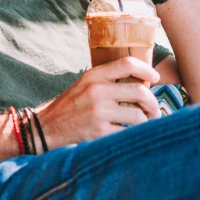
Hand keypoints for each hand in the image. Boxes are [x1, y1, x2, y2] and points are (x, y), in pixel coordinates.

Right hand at [35, 57, 160, 148]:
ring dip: (145, 122)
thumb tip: (140, 83)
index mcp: (94, 76)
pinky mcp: (99, 133)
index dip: (146, 70)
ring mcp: (99, 113)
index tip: (154, 78)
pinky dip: (132, 135)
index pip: (128, 64)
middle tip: (154, 110)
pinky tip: (129, 135)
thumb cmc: (69, 107)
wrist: (45, 128)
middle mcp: (97, 91)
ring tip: (143, 124)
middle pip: (140, 92)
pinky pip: (127, 133)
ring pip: (138, 116)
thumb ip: (107, 81)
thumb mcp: (84, 85)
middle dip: (152, 103)